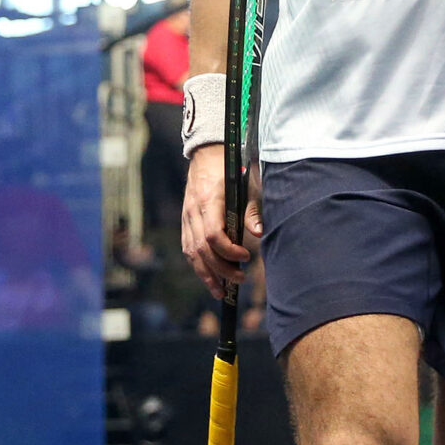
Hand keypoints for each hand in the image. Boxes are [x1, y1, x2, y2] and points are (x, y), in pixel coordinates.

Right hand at [180, 145, 259, 292]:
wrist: (207, 153)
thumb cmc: (233, 169)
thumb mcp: (248, 184)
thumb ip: (252, 210)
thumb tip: (259, 234)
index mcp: (209, 201)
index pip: (213, 236)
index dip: (229, 251)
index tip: (247, 256)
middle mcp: (193, 211)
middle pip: (202, 250)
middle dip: (221, 270)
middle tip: (240, 279)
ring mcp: (186, 217)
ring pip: (191, 253)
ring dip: (206, 274)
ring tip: (221, 291)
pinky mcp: (185, 221)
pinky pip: (188, 248)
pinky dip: (198, 265)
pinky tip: (209, 276)